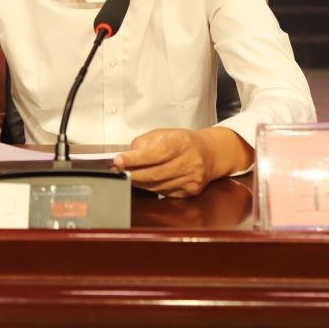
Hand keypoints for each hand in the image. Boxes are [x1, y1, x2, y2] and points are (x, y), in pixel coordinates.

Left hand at [113, 127, 252, 197]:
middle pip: (155, 174)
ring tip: (129, 176)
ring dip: (140, 183)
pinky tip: (146, 182)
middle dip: (132, 174)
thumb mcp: (163, 134)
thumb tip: (125, 158)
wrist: (210, 153)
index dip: (135, 159)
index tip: (118, 161)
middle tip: (118, 172)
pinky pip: (165, 193)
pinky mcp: (191, 191)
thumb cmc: (182, 142)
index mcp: (182, 143)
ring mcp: (192, 178)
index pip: (155, 153)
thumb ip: (143, 144)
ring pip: (158, 186)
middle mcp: (190, 161)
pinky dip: (152, 188)